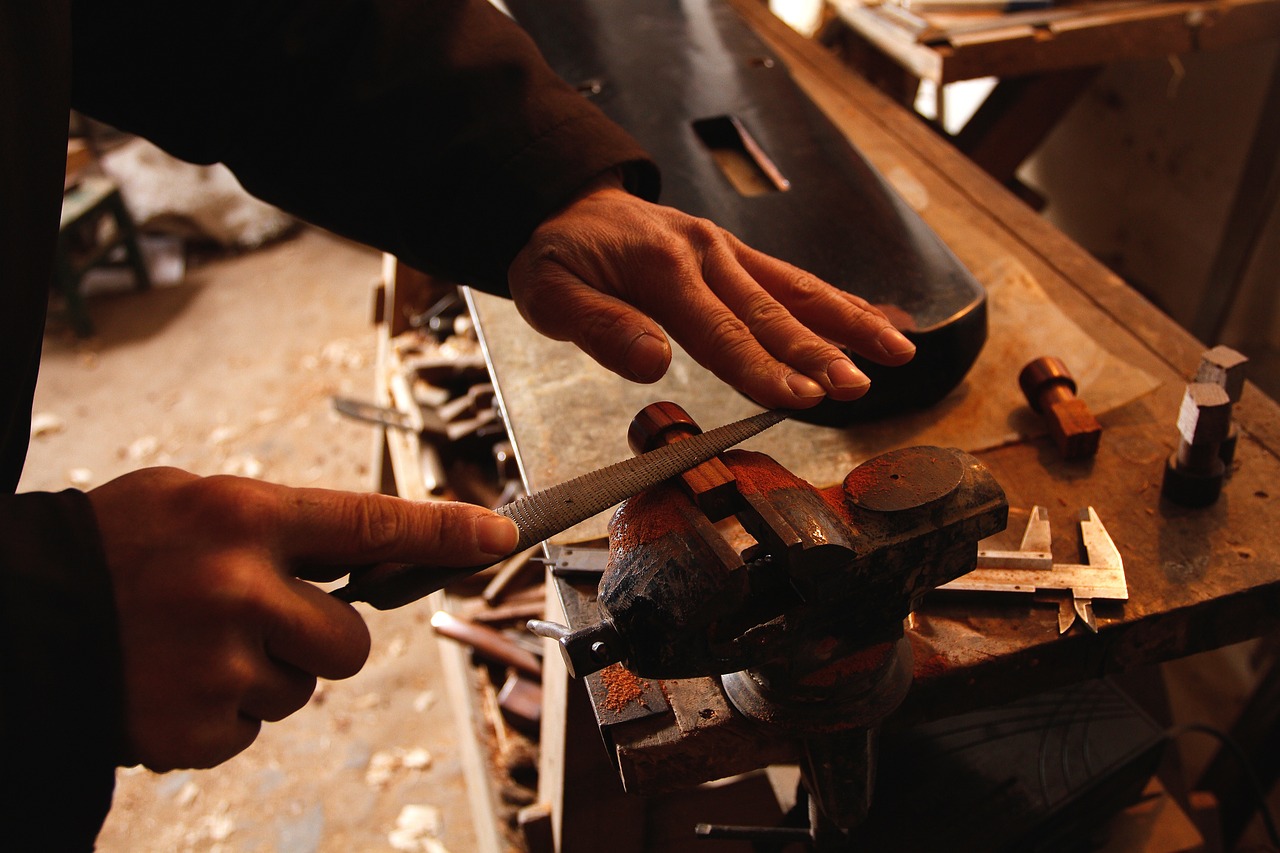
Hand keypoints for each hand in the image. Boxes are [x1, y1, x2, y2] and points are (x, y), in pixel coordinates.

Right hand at [89, 468, 517, 770]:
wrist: (21, 615)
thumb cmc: (115, 547)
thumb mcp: (192, 501)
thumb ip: (278, 524)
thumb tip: (368, 551)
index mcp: (246, 518)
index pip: (373, 523)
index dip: (445, 532)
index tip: (499, 535)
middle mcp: (242, 589)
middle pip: (352, 642)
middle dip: (318, 638)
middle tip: (254, 619)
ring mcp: (220, 664)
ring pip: (303, 687)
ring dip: (264, 674)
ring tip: (193, 646)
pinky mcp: (197, 727)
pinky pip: (254, 727)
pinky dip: (223, 713)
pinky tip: (171, 682)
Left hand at [508, 179, 915, 409]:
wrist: (567, 203)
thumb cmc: (559, 255)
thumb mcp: (550, 293)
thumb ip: (599, 328)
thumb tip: (655, 364)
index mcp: (663, 268)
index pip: (722, 331)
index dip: (764, 369)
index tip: (803, 399)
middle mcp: (706, 253)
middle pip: (772, 311)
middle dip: (820, 353)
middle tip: (860, 386)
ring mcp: (727, 251)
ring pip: (798, 289)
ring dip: (849, 322)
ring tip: (898, 352)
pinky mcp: (736, 256)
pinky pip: (792, 278)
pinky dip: (836, 301)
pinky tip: (873, 324)